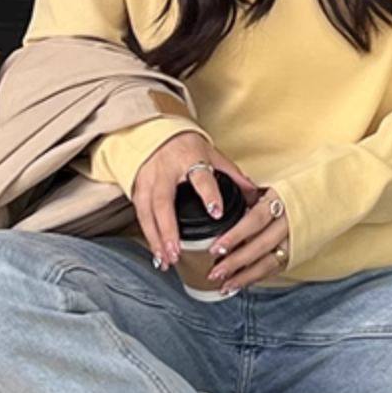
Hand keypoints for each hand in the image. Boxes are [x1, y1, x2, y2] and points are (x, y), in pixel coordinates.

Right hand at [130, 130, 260, 272]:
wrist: (155, 132)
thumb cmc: (186, 145)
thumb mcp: (212, 153)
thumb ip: (232, 174)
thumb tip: (254, 194)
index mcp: (189, 158)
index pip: (200, 176)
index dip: (208, 194)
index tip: (217, 212)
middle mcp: (164, 170)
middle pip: (163, 201)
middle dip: (169, 229)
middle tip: (177, 252)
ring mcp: (147, 180)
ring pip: (147, 212)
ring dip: (155, 238)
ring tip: (166, 260)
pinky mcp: (137, 189)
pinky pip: (140, 215)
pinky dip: (147, 236)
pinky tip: (156, 254)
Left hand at [204, 185, 294, 294]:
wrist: (329, 198)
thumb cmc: (294, 191)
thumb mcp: (272, 185)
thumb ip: (249, 194)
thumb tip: (222, 204)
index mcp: (281, 201)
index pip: (255, 220)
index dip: (235, 236)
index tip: (216, 249)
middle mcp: (290, 222)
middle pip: (261, 245)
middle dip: (236, 262)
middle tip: (215, 273)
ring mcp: (296, 241)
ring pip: (269, 262)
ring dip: (246, 277)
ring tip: (225, 286)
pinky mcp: (298, 253)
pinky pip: (275, 268)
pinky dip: (258, 277)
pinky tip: (242, 282)